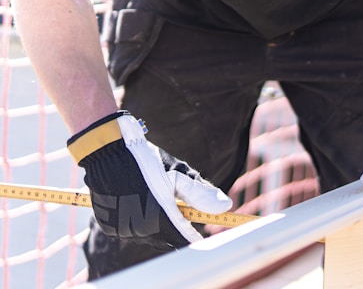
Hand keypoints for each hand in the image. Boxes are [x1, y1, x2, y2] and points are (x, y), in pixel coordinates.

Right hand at [67, 111, 231, 248]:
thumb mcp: (178, 174)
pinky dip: (140, 222)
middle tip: (181, 210)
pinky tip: (139, 202)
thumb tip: (226, 207)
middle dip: (177, 229)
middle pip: (167, 239)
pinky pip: (132, 231)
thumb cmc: (147, 160)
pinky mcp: (110, 227)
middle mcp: (140, 229)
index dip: (195, 239)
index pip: (184, 240)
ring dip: (158, 225)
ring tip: (155, 200)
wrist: (106, 152)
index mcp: (159, 217)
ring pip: (149, 236)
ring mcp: (123, 230)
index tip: (205, 238)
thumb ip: (201, 194)